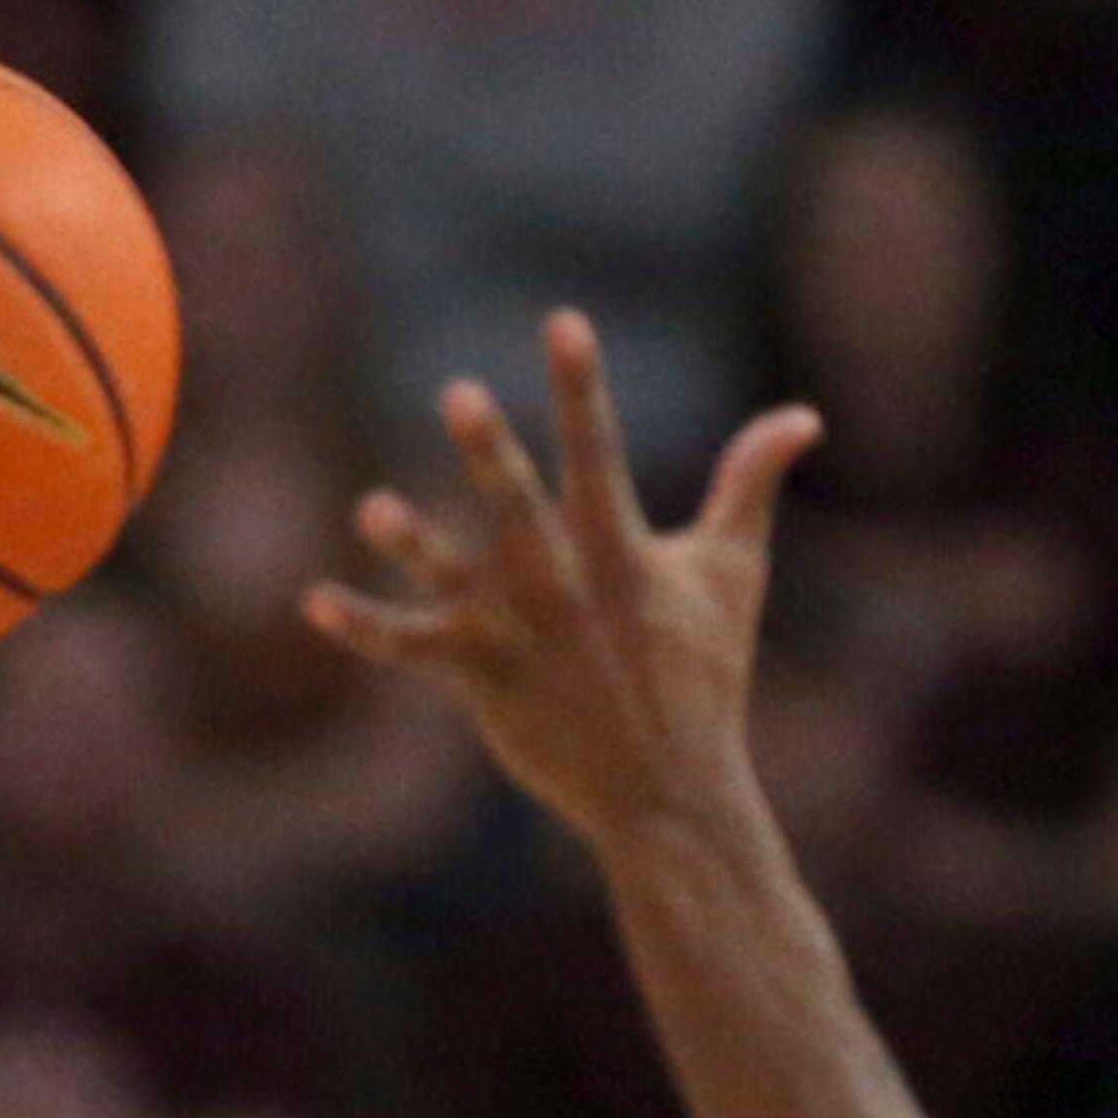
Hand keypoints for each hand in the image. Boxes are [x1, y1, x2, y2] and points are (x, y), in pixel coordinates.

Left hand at [303, 312, 822, 844]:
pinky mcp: (483, 681)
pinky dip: (365, 629)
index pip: (600, 453)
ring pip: (456, 581)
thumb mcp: (732, 575)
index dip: (581, 387)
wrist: (669, 795)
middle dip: (493, 456)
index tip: (563, 322)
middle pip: (522, 511)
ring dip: (416, 546)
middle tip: (460, 396)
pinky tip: (315, 602)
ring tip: (374, 510)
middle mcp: (564, 588)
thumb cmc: (703, 678)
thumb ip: (751, 485)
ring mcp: (518, 636)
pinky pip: (412, 651)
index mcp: (620, 553)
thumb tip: (803, 417)